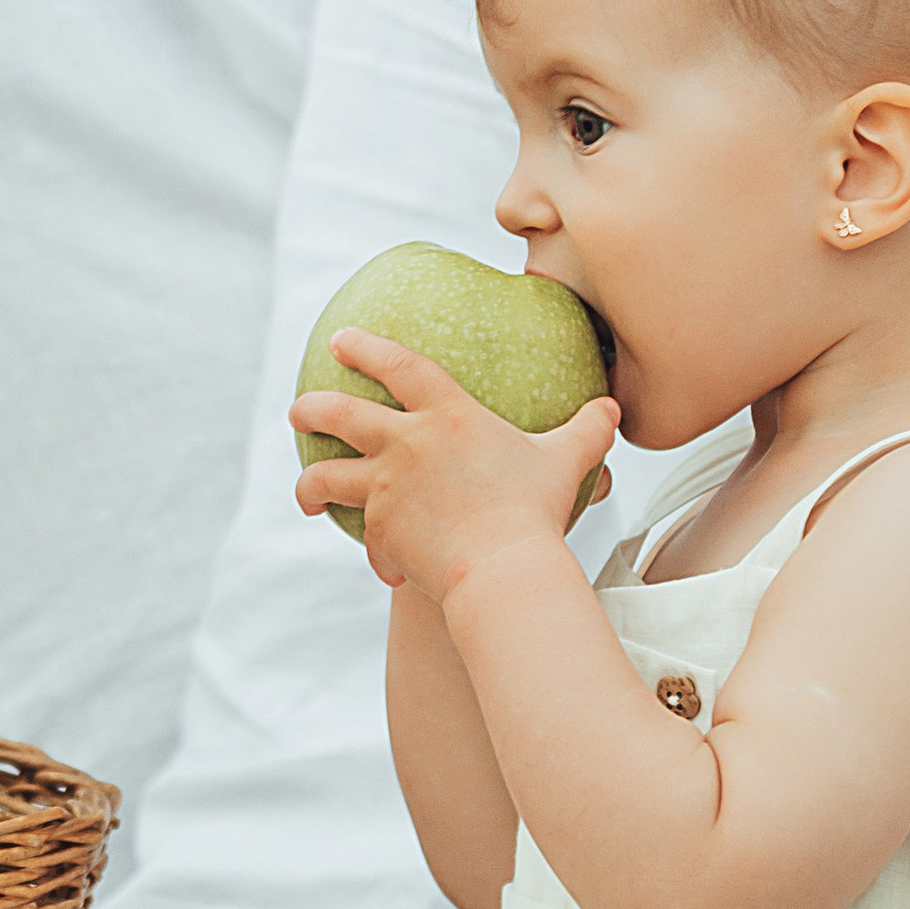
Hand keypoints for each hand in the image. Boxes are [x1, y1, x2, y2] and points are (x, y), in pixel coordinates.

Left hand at [290, 328, 614, 598]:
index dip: (368, 349)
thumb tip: (612, 410)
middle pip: (340, 414)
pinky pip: (368, 538)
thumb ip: (586, 431)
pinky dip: (376, 552)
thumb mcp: (566, 462)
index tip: (342, 340)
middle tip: (298, 409)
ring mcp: (386, 488)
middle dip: (312, 408)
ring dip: (311, 484)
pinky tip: (385, 569)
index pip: (399, 366)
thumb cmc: (536, 511)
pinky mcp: (380, 530)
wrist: (503, 568)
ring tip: (305, 494)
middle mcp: (405, 444)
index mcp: (448, 415)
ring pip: (327, 477)